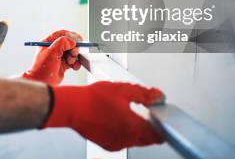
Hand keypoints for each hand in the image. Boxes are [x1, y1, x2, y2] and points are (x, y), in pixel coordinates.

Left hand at [22, 30, 82, 85]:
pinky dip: (76, 63)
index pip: (61, 34)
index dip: (70, 36)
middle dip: (73, 48)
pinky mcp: (63, 65)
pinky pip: (73, 61)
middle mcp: (54, 48)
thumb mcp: (52, 52)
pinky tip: (74, 67)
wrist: (41, 82)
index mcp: (48, 42)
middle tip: (74, 53)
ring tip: (70, 62)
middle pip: (69, 43)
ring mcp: (59, 56)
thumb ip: (62, 43)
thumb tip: (72, 41)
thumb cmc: (43, 68)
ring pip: (72, 52)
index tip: (78, 39)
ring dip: (74, 56)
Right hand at [43, 81, 165, 150]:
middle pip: (148, 138)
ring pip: (135, 140)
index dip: (162, 124)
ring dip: (136, 129)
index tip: (160, 116)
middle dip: (149, 127)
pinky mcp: (108, 145)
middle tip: (144, 112)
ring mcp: (117, 144)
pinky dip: (124, 132)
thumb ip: (144, 94)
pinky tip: (116, 118)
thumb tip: (158, 96)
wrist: (73, 108)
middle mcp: (127, 139)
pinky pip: (123, 141)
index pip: (159, 134)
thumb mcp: (123, 90)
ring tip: (126, 112)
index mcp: (134, 127)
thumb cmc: (94, 99)